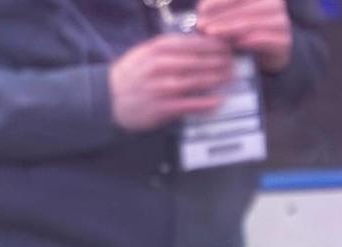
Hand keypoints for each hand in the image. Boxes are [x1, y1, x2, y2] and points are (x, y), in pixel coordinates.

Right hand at [108, 31, 237, 132]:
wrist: (107, 99)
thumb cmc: (130, 76)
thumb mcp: (146, 52)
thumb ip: (169, 48)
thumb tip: (195, 45)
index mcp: (158, 49)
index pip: (192, 43)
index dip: (213, 45)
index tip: (226, 46)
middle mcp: (161, 65)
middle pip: (198, 61)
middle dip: (219, 62)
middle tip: (233, 63)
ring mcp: (162, 87)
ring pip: (196, 81)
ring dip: (216, 80)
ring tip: (229, 78)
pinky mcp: (162, 108)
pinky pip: (188, 104)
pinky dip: (204, 103)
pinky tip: (217, 101)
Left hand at [192, 0, 293, 73]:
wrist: (272, 56)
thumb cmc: (248, 35)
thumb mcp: (235, 18)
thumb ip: (222, 12)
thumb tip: (200, 11)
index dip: (218, 1)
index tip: (200, 10)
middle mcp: (274, 3)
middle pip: (242, 8)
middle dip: (219, 17)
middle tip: (201, 26)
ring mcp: (280, 21)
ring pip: (250, 22)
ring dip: (228, 29)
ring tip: (211, 35)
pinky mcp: (283, 41)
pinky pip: (264, 39)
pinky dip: (248, 41)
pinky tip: (233, 44)